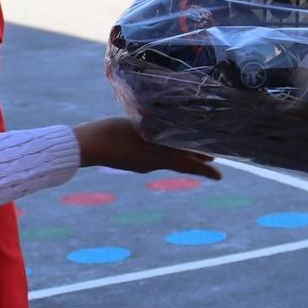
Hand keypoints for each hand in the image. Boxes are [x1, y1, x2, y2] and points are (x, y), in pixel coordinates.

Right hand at [73, 118, 221, 180]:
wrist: (87, 145)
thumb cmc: (113, 135)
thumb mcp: (140, 130)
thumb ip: (160, 131)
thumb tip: (182, 133)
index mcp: (156, 158)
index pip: (187, 164)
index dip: (204, 170)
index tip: (220, 177)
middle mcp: (151, 163)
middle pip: (180, 162)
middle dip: (196, 160)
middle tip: (212, 160)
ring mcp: (140, 162)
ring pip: (167, 159)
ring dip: (182, 155)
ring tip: (193, 151)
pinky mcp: (131, 159)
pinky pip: (154, 157)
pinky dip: (165, 151)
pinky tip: (163, 143)